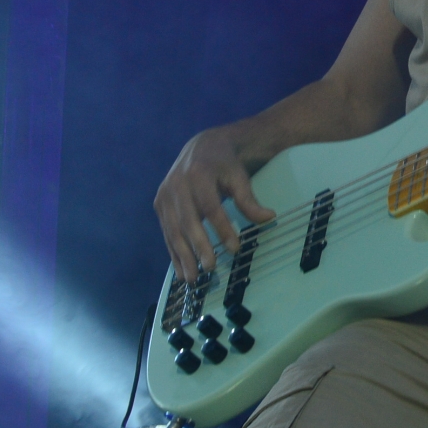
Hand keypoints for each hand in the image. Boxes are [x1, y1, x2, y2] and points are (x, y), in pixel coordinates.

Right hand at [154, 126, 275, 279]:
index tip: (234, 249)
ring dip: (182, 256)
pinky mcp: (159, 205)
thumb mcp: (239, 176)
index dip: (222, 228)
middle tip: (210, 268)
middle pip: (188, 221)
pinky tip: (181, 270)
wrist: (200, 148)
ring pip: (173, 230)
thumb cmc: (224, 164)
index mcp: (199, 175)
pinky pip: (166, 232)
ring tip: (193, 279)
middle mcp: (177, 185)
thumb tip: (269, 218)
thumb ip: (249, 199)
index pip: (211, 207)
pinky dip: (173, 252)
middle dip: (198, 247)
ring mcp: (164, 196)